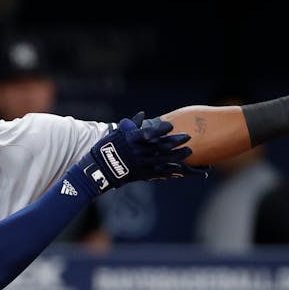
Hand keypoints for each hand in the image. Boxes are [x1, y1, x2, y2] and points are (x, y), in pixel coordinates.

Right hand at [73, 113, 196, 194]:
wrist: (100, 169)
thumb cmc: (108, 148)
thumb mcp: (118, 133)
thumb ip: (132, 124)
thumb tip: (142, 115)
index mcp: (132, 139)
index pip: (150, 132)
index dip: (162, 129)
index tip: (171, 125)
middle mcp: (139, 151)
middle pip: (162, 146)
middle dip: (176, 141)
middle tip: (188, 136)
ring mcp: (141, 163)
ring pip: (164, 159)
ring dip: (178, 155)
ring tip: (189, 151)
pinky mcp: (142, 174)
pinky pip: (159, 172)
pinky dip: (169, 170)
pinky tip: (179, 168)